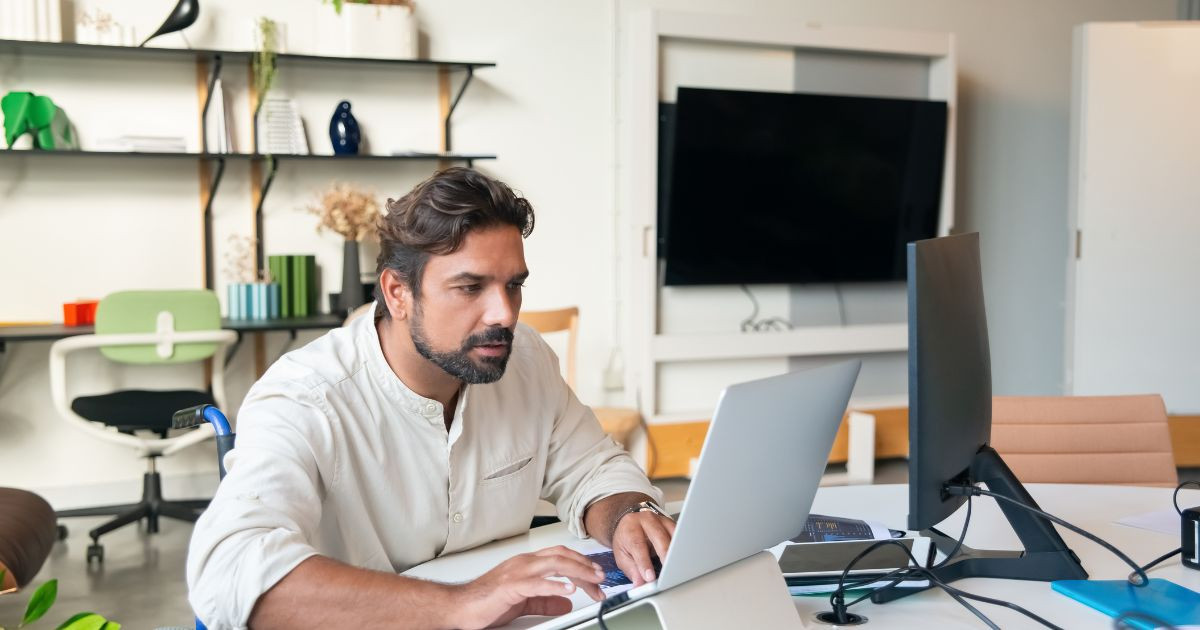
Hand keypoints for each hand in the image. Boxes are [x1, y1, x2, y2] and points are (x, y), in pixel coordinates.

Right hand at [450, 545, 606, 628]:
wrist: (460, 606)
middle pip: (562, 557)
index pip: (561, 556)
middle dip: (585, 566)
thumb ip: (545, 600)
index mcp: (527, 563)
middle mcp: (524, 563)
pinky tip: (569, 590)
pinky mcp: (510, 586)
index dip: (581, 563)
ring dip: (578, 572)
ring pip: (554, 564)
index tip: (596, 575)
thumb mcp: (524, 601)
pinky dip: (555, 585)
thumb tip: (566, 602)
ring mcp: (517, 572)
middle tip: (601, 578)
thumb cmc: (486, 601)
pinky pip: (537, 584)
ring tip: (593, 581)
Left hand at [611, 511, 675, 586]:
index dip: (644, 562)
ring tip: (678, 567)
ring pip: (673, 534)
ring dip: (676, 551)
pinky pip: (680, 534)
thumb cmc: (626, 540)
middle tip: (668, 572)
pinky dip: (682, 546)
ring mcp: (660, 520)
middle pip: (658, 537)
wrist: (629, 524)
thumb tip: (640, 584)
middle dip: (665, 555)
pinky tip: (683, 557)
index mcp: (631, 527)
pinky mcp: (671, 524)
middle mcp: (646, 520)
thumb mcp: (622, 555)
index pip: (638, 545)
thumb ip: (631, 570)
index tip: (650, 577)